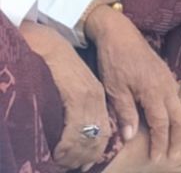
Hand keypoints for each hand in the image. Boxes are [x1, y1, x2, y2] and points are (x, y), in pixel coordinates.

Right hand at [20, 21, 110, 169]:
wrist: (48, 47)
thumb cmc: (58, 68)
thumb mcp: (75, 89)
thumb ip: (79, 108)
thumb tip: (78, 130)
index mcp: (98, 98)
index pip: (104, 130)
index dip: (96, 149)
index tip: (88, 162)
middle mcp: (96, 98)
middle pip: (99, 135)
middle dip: (87, 154)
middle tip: (76, 165)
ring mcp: (88, 96)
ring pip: (88, 135)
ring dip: (76, 153)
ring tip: (64, 162)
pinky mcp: (77, 95)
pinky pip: (76, 128)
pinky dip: (68, 145)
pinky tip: (58, 152)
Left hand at [85, 5, 180, 162]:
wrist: (120, 35)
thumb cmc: (114, 61)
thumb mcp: (114, 89)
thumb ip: (125, 112)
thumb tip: (131, 136)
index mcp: (153, 91)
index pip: (162, 123)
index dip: (162, 142)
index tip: (159, 158)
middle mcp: (166, 86)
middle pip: (179, 117)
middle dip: (179, 138)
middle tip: (176, 155)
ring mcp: (169, 80)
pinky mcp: (168, 75)